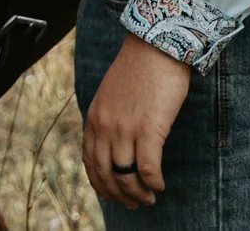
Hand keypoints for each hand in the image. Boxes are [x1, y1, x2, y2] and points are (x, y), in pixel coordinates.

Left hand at [82, 34, 191, 209]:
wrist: (156, 45)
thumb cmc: (139, 68)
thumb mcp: (112, 94)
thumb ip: (109, 117)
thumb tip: (116, 142)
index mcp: (94, 117)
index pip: (89, 161)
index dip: (100, 183)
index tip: (112, 194)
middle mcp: (105, 126)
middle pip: (105, 174)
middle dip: (118, 194)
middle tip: (133, 204)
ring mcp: (125, 129)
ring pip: (125, 176)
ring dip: (137, 193)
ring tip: (149, 198)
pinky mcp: (149, 129)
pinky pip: (147, 168)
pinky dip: (153, 182)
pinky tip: (159, 186)